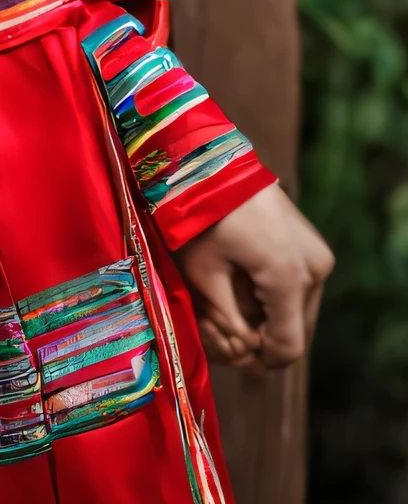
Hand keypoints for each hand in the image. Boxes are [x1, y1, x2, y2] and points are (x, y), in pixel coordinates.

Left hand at [176, 183, 333, 371]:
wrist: (216, 162)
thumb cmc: (201, 216)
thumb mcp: (205, 274)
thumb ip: (229, 322)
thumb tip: (246, 353)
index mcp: (288, 278)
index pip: (288, 347)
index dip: (262, 360)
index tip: (235, 352)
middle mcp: (314, 269)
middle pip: (297, 331)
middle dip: (264, 337)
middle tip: (228, 325)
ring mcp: (319, 256)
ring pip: (300, 312)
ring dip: (272, 316)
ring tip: (235, 297)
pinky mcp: (315, 246)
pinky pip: (301, 288)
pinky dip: (278, 295)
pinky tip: (248, 280)